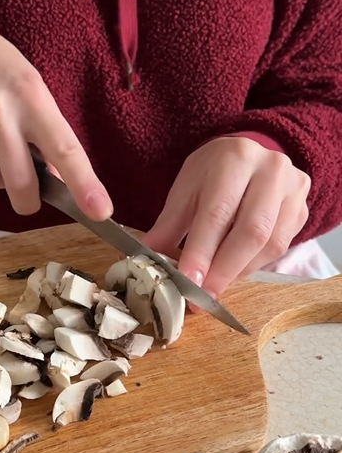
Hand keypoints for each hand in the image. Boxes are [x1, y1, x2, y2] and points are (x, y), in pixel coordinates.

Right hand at [0, 23, 112, 218]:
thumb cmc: (1, 71)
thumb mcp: (34, 91)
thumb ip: (47, 134)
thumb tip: (58, 181)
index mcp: (33, 98)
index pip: (65, 149)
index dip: (84, 184)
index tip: (100, 211)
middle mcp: (0, 112)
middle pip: (22, 183)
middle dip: (29, 200)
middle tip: (30, 197)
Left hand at [142, 137, 310, 298]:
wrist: (246, 155)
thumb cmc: (211, 173)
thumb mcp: (185, 189)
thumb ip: (169, 225)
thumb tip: (148, 260)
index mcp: (234, 158)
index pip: (218, 212)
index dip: (202, 251)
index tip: (188, 281)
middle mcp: (270, 169)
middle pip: (251, 231)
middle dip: (223, 270)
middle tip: (202, 296)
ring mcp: (292, 188)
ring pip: (270, 243)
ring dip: (239, 271)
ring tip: (215, 285)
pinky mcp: (303, 208)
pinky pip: (282, 246)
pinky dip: (255, 265)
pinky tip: (235, 270)